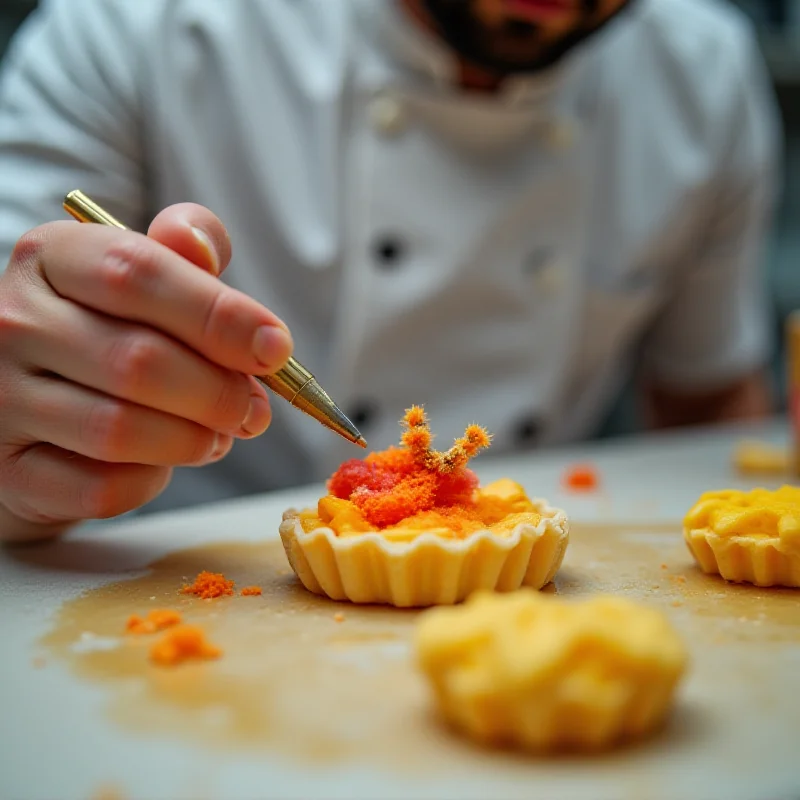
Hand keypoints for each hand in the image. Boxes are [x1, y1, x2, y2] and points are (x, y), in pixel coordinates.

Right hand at [0, 204, 292, 540]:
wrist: (34, 398)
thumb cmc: (108, 328)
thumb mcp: (143, 274)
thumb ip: (182, 253)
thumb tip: (202, 248)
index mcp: (52, 257)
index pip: (139, 273)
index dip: (220, 316)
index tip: (276, 348)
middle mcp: (13, 322)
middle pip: (138, 360)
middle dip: (219, 393)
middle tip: (255, 410)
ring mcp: (1, 398)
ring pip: (119, 430)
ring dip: (192, 440)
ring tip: (218, 434)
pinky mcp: (9, 468)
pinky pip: (100, 488)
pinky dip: (151, 481)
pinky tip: (164, 461)